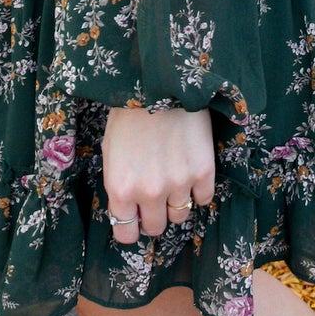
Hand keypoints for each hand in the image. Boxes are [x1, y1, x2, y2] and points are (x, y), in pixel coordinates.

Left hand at [101, 106, 215, 245]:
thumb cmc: (130, 113)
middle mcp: (149, 192)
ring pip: (180, 216)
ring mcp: (178, 183)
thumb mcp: (111, 150)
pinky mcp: (203, 171)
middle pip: (155, 228)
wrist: (160, 82)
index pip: (125, 233)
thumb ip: (119, 184)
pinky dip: (198, 189)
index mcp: (121, 187)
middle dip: (154, 214)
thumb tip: (129, 209)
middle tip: (156, 194)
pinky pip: (203, 199)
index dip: (130, 226)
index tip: (136, 216)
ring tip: (173, 176)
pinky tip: (191, 168)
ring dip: (176, 201)